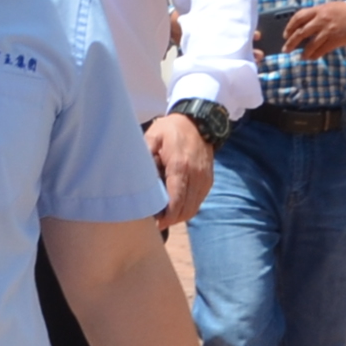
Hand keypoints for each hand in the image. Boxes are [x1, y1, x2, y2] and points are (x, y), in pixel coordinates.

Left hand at [148, 113, 215, 227]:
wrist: (197, 122)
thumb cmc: (170, 130)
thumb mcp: (152, 138)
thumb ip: (145, 158)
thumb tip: (137, 180)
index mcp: (180, 167)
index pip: (176, 201)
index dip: (167, 216)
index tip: (155, 223)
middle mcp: (196, 176)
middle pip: (186, 209)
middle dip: (172, 220)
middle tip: (156, 222)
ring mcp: (205, 179)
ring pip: (194, 208)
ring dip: (180, 216)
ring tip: (164, 216)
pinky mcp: (208, 181)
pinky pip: (198, 201)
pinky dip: (187, 208)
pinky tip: (175, 206)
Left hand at [283, 1, 345, 58]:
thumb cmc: (344, 11)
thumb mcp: (328, 7)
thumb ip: (316, 14)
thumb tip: (303, 25)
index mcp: (318, 10)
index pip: (298, 17)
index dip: (289, 27)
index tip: (285, 34)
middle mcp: (321, 20)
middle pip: (301, 32)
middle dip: (291, 42)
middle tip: (285, 49)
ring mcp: (328, 31)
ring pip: (311, 44)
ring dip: (304, 52)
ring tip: (299, 57)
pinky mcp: (335, 40)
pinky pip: (322, 50)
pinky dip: (315, 55)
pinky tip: (310, 58)